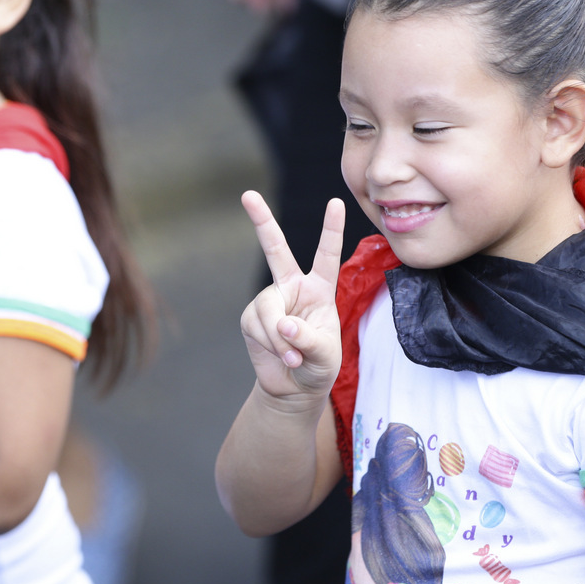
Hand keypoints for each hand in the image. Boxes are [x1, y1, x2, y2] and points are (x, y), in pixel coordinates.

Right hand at [239, 191, 344, 399]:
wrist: (294, 388)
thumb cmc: (318, 366)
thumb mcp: (325, 355)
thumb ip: (308, 338)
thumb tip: (282, 323)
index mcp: (319, 288)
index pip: (326, 255)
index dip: (331, 229)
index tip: (336, 202)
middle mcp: (292, 287)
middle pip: (275, 249)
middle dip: (261, 221)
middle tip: (247, 195)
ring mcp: (269, 300)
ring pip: (269, 310)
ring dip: (281, 339)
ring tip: (294, 358)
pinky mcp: (252, 317)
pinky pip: (258, 327)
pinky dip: (271, 345)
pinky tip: (282, 358)